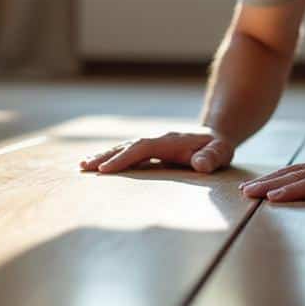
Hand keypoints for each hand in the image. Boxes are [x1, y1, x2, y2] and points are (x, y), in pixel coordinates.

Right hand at [80, 131, 235, 173]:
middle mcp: (157, 139)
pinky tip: (96, 165)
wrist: (215, 136)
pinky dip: (110, 158)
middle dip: (105, 156)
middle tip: (84, 167)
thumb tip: (200, 165)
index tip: (106, 169)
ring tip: (82, 166)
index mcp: (170, 140)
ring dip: (103, 156)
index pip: (142, 147)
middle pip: (126, 145)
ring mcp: (152, 143)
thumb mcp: (222, 152)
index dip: (124, 157)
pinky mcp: (149, 150)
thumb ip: (212, 157)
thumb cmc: (218, 148)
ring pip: (123, 147)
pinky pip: (126, 152)